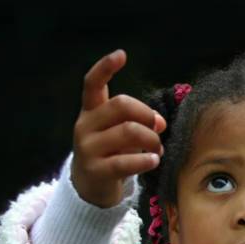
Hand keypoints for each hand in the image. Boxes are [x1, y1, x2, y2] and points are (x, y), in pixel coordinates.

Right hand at [71, 49, 165, 207]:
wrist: (89, 188)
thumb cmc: (109, 153)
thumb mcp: (117, 132)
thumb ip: (136, 121)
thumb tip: (160, 123)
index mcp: (90, 111)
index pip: (92, 83)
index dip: (105, 67)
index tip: (121, 55)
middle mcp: (85, 126)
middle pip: (120, 105)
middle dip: (147, 114)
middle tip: (159, 128)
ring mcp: (88, 149)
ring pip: (128, 132)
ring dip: (151, 139)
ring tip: (158, 149)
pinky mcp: (95, 170)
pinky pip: (125, 162)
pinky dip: (146, 160)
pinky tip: (154, 161)